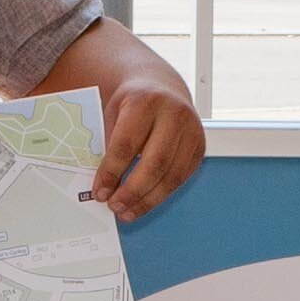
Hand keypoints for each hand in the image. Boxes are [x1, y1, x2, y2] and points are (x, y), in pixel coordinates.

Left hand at [84, 82, 204, 220]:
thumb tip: (102, 185)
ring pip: (171, 176)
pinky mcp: (200, 147)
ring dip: (147, 200)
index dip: (112, 172)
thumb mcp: (114, 113)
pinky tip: (144, 203)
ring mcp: (191, 131)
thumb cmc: (133, 104)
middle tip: (114, 206)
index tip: (99, 192)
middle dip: (132, 191)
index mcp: (146, 101)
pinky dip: (160, 195)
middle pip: (154, 163)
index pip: (127, 144)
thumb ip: (108, 144)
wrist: (164, 88)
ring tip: (127, 212)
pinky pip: (180, 178)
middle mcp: (173, 115)